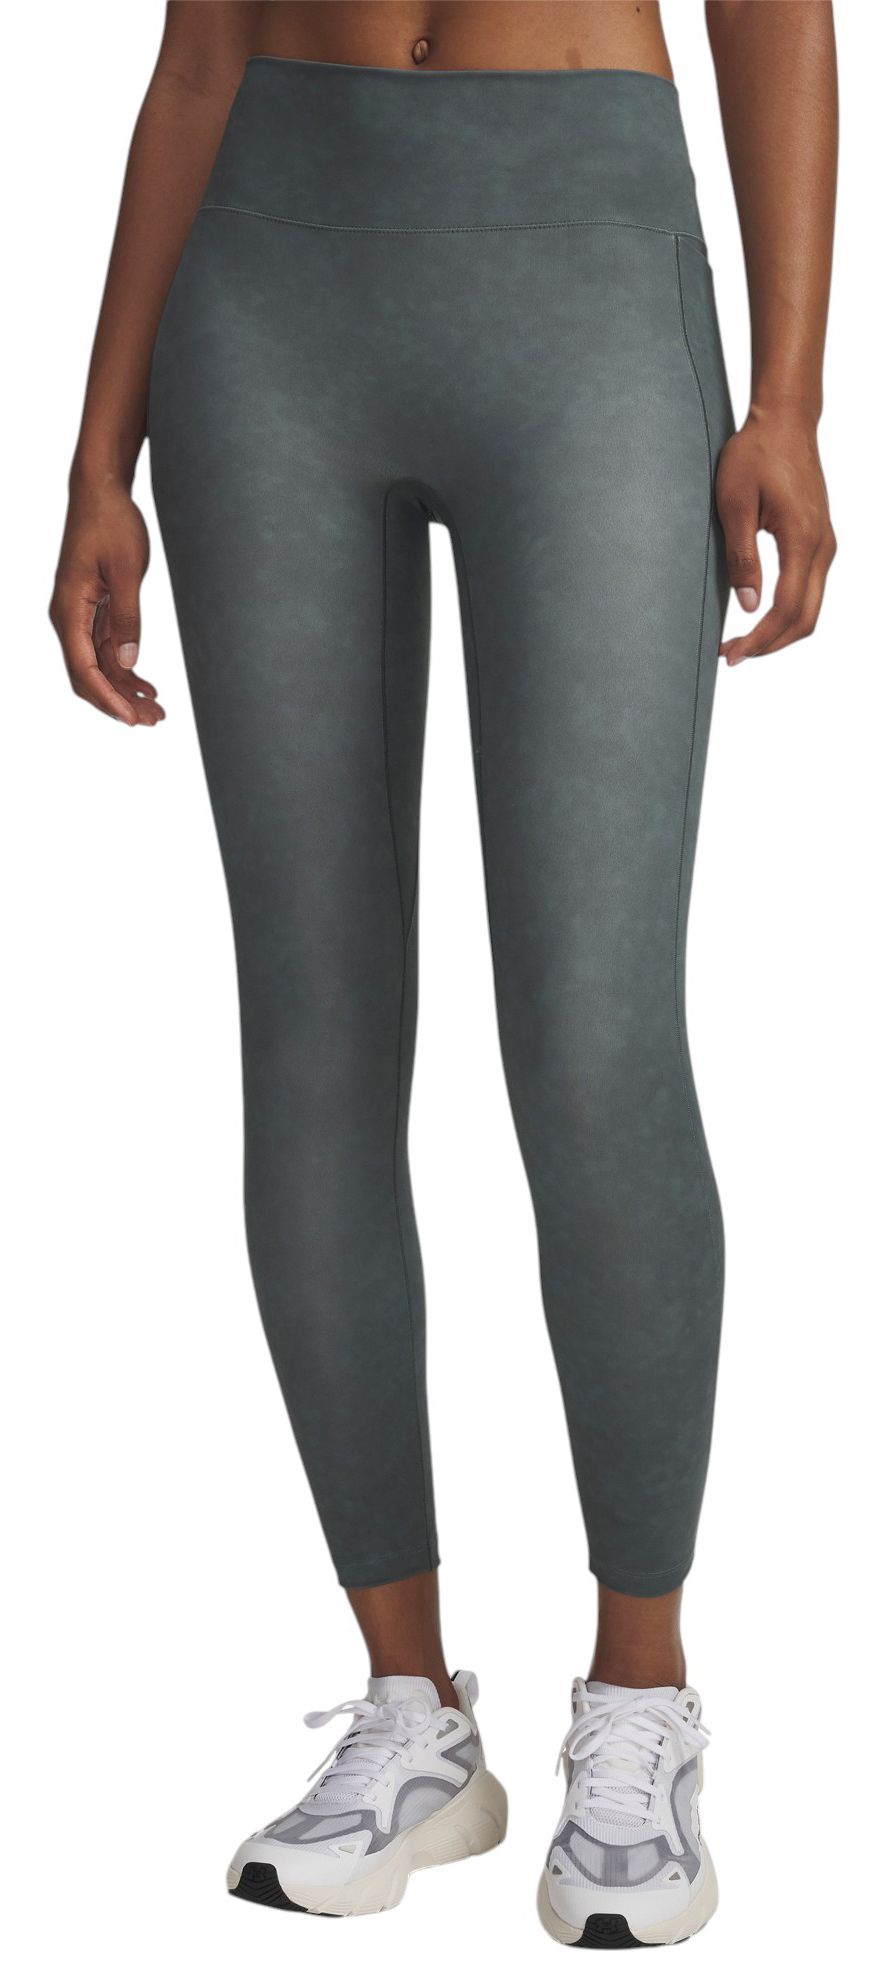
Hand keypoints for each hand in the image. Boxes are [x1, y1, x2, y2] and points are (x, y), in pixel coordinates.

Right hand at [49, 475, 163, 724]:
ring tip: (157, 710)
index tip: (132, 720)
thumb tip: (127, 662)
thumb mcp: (126, 570)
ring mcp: (79, 615)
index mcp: (69, 609)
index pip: (84, 668)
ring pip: (98, 666)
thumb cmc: (112, 522)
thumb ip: (127, 617)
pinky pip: (104, 649)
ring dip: (125, 690)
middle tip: (153, 721)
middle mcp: (68, 617)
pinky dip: (124, 669)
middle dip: (118, 703)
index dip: (108, 698)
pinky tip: (146, 686)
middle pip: (88, 675)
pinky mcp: (92, 609)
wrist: (101, 490)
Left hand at [715, 404, 835, 664]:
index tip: (731, 654)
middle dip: (770, 645)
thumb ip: (742, 556)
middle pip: (805, 619)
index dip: (760, 640)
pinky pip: (810, 590)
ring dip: (778, 632)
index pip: (787, 609)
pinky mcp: (819, 540)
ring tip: (741, 641)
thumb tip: (748, 606)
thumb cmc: (755, 454)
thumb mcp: (734, 504)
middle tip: (732, 654)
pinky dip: (787, 612)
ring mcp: (825, 543)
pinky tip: (759, 615)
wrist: (786, 421)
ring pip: (810, 608)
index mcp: (802, 539)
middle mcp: (822, 546)